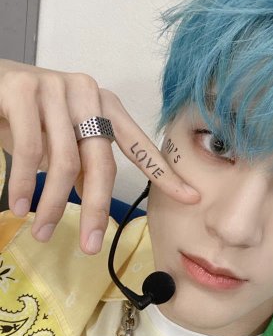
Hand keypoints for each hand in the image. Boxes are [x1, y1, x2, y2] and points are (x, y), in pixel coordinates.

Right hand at [0, 59, 198, 253]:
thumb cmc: (28, 115)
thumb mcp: (63, 141)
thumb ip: (84, 164)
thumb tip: (95, 202)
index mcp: (105, 106)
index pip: (138, 145)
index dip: (164, 173)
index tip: (190, 197)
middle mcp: (87, 93)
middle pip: (101, 162)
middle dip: (96, 209)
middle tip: (90, 247)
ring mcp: (56, 87)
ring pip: (64, 161)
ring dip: (51, 204)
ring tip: (41, 231)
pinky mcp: (23, 90)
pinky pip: (30, 149)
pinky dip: (24, 184)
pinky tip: (19, 206)